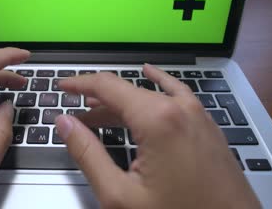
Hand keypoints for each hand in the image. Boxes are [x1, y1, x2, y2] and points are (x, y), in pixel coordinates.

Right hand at [56, 64, 260, 207]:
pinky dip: (157, 86)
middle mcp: (180, 108)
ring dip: (122, 101)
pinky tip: (151, 76)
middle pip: (128, 91)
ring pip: (150, 95)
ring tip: (99, 113)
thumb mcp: (120, 194)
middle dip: (97, 100)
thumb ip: (88, 153)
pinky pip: (177, 95)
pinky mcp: (207, 126)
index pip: (108, 86)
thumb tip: (64, 123)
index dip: (80, 84)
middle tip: (75, 113)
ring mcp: (198, 115)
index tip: (63, 86)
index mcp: (157, 119)